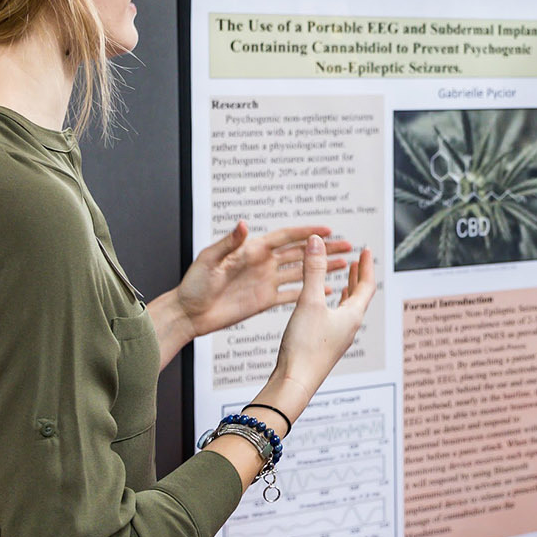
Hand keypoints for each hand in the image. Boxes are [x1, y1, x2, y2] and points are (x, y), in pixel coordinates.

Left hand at [176, 222, 352, 337]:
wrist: (189, 312)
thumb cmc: (194, 284)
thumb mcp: (210, 260)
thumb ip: (229, 243)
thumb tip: (244, 224)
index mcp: (252, 250)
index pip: (286, 237)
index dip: (307, 233)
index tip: (328, 230)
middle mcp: (263, 263)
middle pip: (300, 253)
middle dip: (323, 249)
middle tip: (347, 246)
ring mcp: (265, 281)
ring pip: (301, 272)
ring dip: (322, 268)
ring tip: (344, 265)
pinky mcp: (264, 300)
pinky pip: (292, 293)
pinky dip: (310, 291)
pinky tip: (327, 290)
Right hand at [261, 236, 376, 425]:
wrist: (294, 382)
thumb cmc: (304, 345)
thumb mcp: (309, 302)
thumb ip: (313, 270)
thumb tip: (317, 241)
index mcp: (352, 316)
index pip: (366, 286)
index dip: (366, 266)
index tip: (365, 250)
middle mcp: (349, 328)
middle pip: (359, 298)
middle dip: (358, 278)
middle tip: (357, 261)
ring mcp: (337, 339)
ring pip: (347, 310)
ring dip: (346, 292)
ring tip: (343, 281)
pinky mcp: (324, 347)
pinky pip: (335, 321)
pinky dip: (333, 308)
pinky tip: (322, 310)